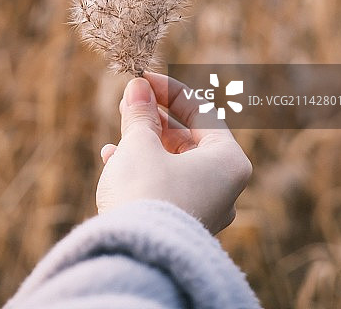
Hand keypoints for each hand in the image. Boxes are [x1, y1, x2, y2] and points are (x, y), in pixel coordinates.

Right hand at [96, 72, 251, 234]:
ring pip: (174, 163)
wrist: (136, 260)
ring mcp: (205, 209)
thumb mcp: (140, 145)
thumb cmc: (146, 194)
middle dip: (153, 119)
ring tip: (117, 136)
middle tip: (129, 104)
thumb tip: (138, 88)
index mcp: (228, 160)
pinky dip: (142, 171)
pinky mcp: (182, 225)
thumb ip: (141, 113)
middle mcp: (224, 186)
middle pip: (188, 138)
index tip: (142, 79)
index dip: (168, 90)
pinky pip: (165, 187)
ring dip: (143, 145)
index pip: (201, 111)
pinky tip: (113, 162)